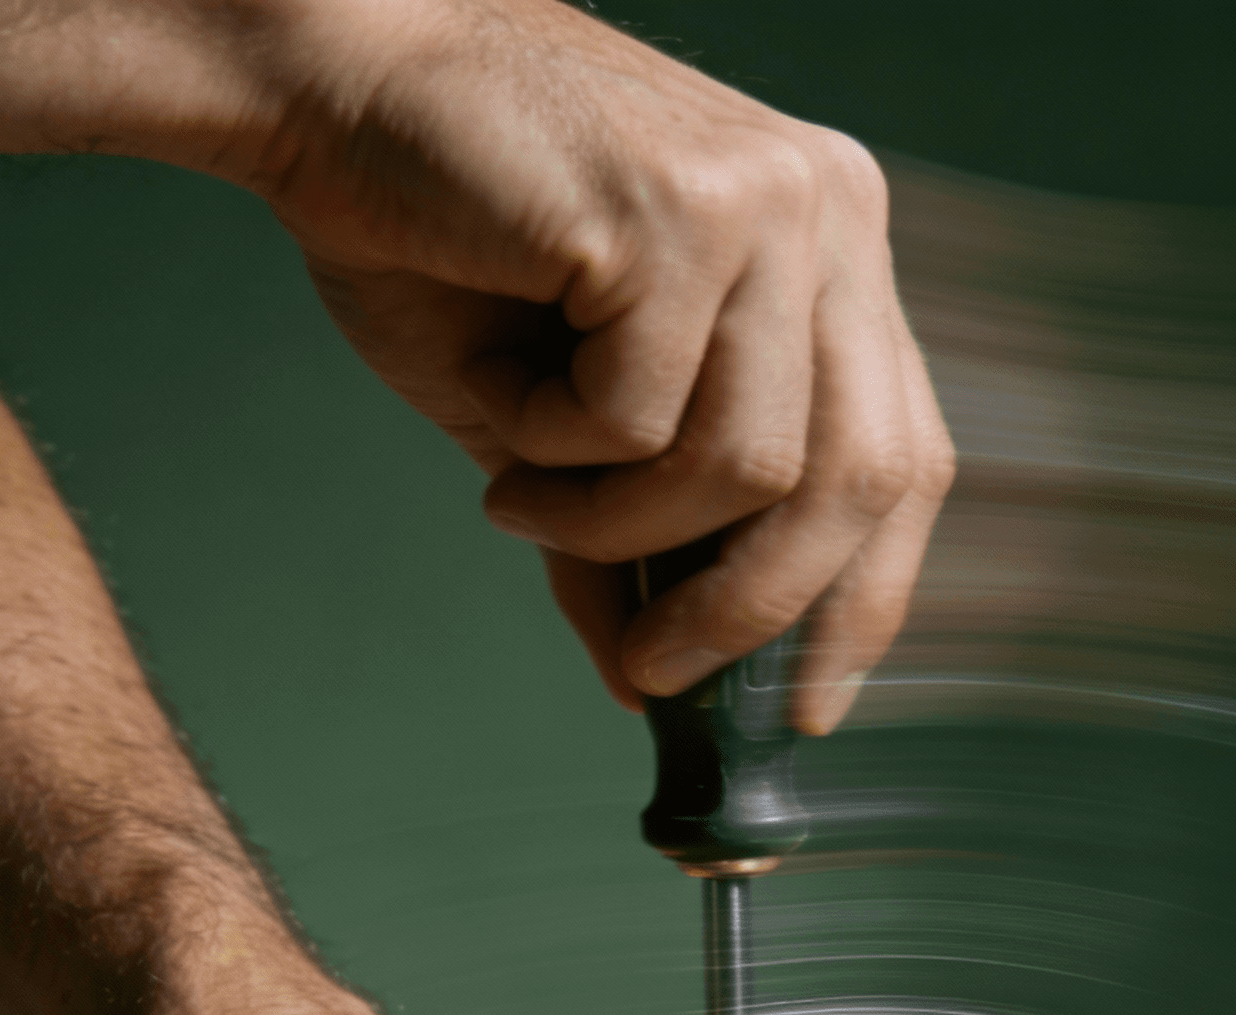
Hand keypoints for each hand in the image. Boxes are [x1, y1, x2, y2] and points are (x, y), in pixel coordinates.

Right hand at [244, 0, 955, 733]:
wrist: (328, 87)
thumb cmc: (446, 245)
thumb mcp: (560, 430)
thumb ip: (628, 542)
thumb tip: (647, 687)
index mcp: (833, 252)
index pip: (906, 456)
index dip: (865, 598)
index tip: (807, 705)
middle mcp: (829, 213)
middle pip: (859, 480)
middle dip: (750, 613)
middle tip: (654, 675)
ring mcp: (768, 201)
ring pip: (750, 467)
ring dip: (619, 529)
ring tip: (522, 504)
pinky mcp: (680, 208)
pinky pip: (643, 419)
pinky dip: (559, 454)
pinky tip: (503, 406)